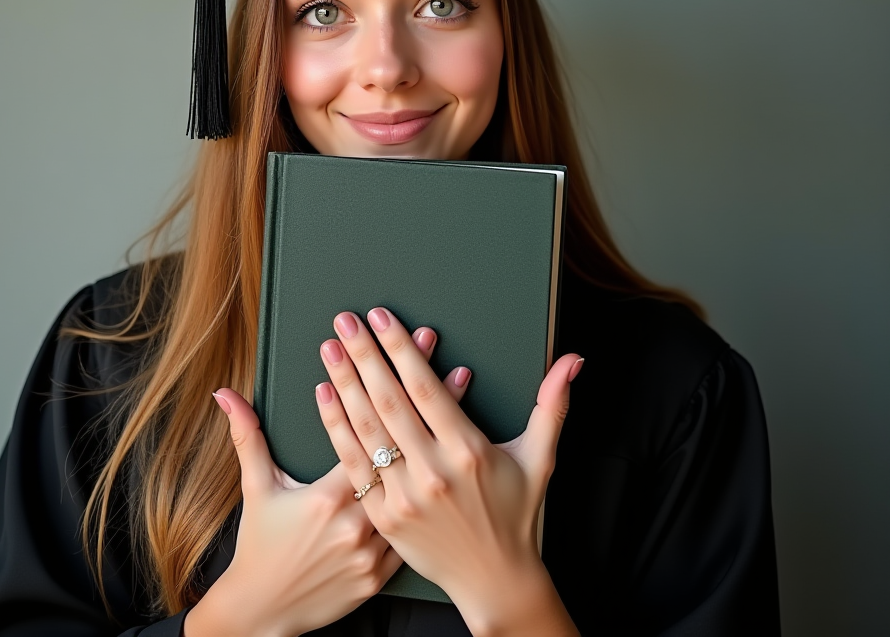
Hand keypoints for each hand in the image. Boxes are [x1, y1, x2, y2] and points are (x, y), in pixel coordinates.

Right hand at [186, 327, 462, 636]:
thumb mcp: (256, 487)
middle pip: (400, 446)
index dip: (389, 384)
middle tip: (444, 353)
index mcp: (328, 496)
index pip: (368, 428)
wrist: (262, 612)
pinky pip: (414, 533)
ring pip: (416, 490)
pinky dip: (430, 504)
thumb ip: (246, 436)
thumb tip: (224, 394)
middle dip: (424, 393)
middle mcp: (357, 523)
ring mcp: (375, 553)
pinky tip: (454, 471)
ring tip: (463, 408)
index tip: (409, 346)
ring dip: (440, 447)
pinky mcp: (383, 576)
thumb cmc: (259, 544)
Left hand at [316, 308, 582, 636]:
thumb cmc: (517, 514)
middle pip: (390, 400)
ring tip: (329, 348)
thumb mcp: (539, 457)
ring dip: (345, 383)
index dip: (400, 348)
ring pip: (367, 429)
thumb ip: (552, 404)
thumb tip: (573, 361)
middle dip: (364, 355)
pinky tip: (324, 396)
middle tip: (344, 321)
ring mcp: (405, 496)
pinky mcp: (384, 517)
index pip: (425, 386)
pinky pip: (353, 464)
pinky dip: (336, 428)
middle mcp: (434, 471)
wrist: (495, 581)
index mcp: (468, 450)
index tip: (381, 318)